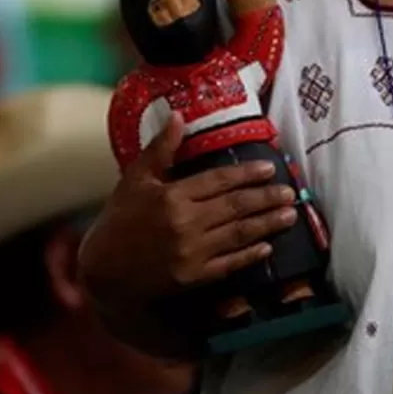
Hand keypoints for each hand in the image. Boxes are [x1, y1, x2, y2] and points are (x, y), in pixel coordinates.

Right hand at [80, 115, 298, 305]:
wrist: (102, 269)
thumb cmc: (120, 219)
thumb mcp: (135, 179)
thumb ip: (161, 149)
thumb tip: (178, 116)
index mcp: (172, 196)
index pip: (218, 180)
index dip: (246, 173)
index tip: (270, 168)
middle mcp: (184, 223)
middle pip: (235, 206)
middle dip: (266, 198)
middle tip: (290, 192)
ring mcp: (190, 252)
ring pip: (238, 234)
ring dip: (267, 224)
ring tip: (289, 215)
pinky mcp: (192, 277)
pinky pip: (228, 264)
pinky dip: (249, 256)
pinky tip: (267, 248)